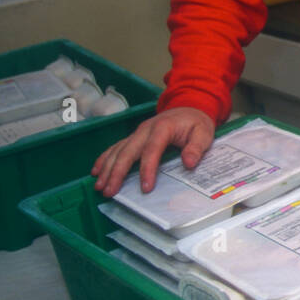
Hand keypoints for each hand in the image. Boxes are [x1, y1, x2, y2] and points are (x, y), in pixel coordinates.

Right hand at [91, 106, 215, 197]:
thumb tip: (188, 163)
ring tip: (99, 186)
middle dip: (117, 172)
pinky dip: (104, 159)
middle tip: (109, 191)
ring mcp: (137, 133)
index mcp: (163, 128)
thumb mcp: (204, 133)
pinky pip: (115, 147)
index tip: (145, 188)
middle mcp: (145, 129)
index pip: (152, 150)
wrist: (189, 107)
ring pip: (118, 150)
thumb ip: (196, 147)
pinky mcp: (133, 137)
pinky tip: (96, 171)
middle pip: (128, 151)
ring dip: (107, 168)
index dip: (147, 169)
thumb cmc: (196, 123)